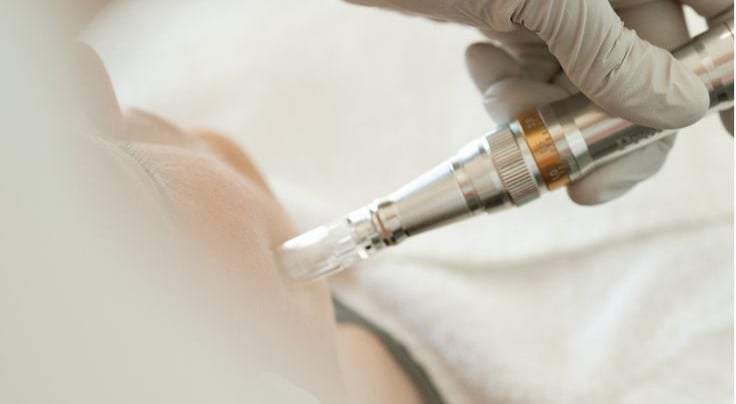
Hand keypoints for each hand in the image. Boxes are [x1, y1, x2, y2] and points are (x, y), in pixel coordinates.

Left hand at [346, 0, 731, 203]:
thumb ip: (614, 54)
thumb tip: (680, 111)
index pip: (719, 11)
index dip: (727, 74)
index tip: (726, 136)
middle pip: (657, 69)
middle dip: (616, 131)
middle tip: (581, 185)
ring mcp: (568, 0)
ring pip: (593, 85)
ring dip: (551, 118)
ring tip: (500, 99)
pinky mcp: (522, 16)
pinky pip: (543, 77)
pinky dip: (514, 93)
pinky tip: (482, 62)